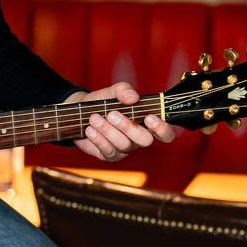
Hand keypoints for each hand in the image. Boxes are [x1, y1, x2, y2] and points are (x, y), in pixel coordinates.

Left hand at [62, 82, 180, 162]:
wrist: (80, 113)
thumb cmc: (103, 103)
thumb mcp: (112, 92)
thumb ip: (123, 90)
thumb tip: (133, 97)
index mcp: (147, 123)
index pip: (166, 133)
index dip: (162, 129)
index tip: (149, 117)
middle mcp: (139, 138)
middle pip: (145, 140)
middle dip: (129, 127)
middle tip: (112, 114)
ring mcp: (126, 149)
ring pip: (124, 145)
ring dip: (107, 130)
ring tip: (94, 118)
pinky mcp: (110, 156)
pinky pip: (108, 151)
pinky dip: (98, 139)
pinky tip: (90, 130)